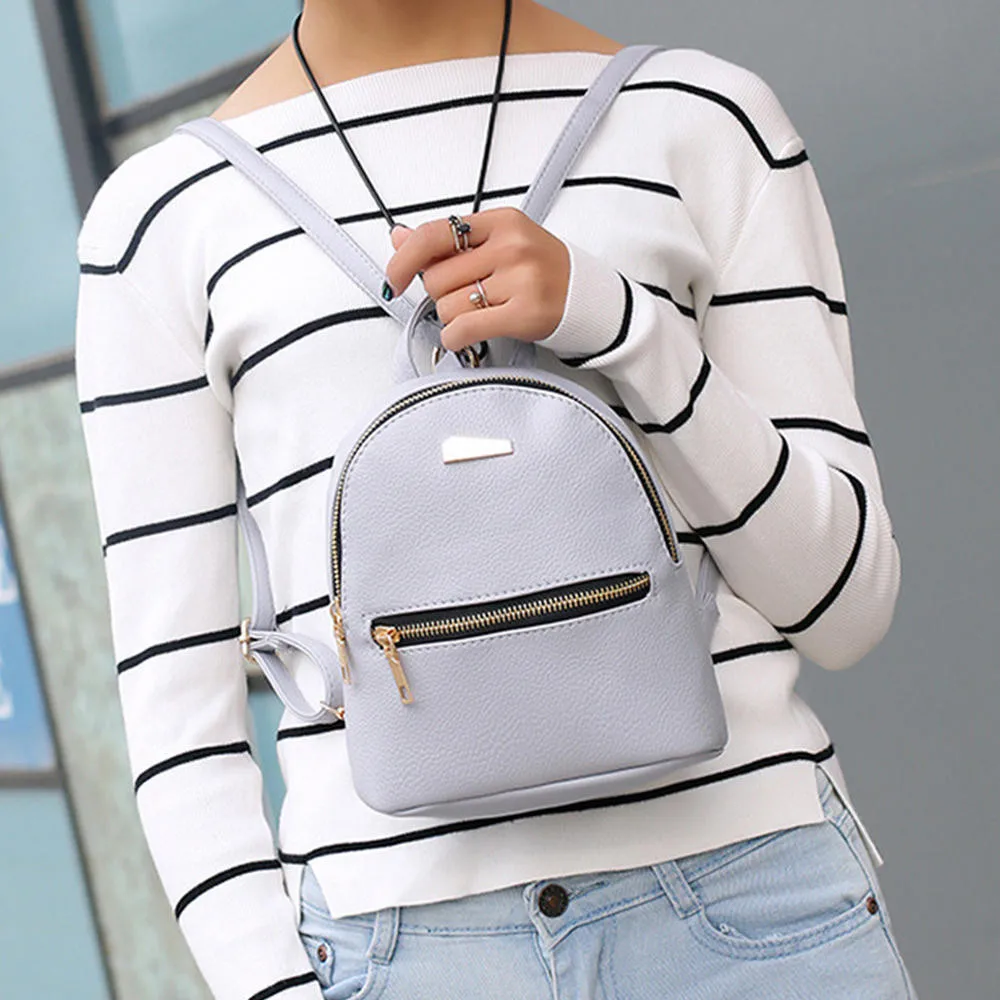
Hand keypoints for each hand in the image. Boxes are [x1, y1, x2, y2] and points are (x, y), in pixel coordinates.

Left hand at [383, 208, 570, 352]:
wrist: (588, 297)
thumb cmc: (543, 270)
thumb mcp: (499, 243)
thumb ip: (448, 242)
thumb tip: (398, 237)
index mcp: (501, 223)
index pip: (434, 235)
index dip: (405, 259)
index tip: (396, 277)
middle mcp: (510, 247)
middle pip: (437, 278)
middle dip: (441, 293)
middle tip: (466, 296)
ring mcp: (519, 280)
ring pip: (447, 307)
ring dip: (453, 318)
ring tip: (480, 312)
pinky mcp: (524, 314)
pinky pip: (464, 329)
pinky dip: (455, 338)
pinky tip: (463, 335)